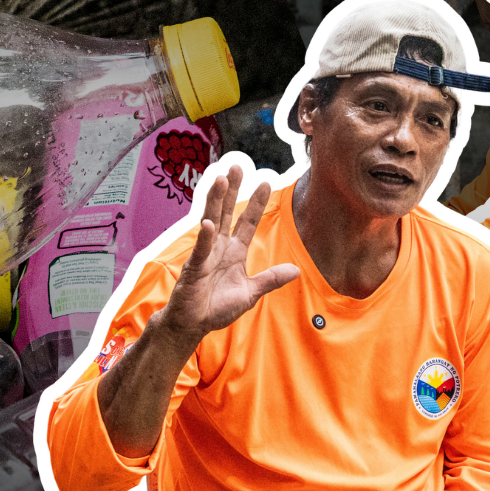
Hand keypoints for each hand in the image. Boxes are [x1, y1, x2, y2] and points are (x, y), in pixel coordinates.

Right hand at [159, 165, 299, 341]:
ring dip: (216, 201)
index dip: (256, 203)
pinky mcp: (194, 267)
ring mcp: (205, 254)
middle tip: (237, 167)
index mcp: (234, 251)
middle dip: (232, 190)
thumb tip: (296, 270)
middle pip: (227, 212)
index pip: (247, 222)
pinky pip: (201, 249)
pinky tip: (209, 223)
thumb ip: (270, 279)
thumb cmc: (217, 308)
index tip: (266, 181)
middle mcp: (219, 247)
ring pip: (211, 221)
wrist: (193, 324)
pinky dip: (205, 237)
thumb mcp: (250, 293)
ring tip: (220, 179)